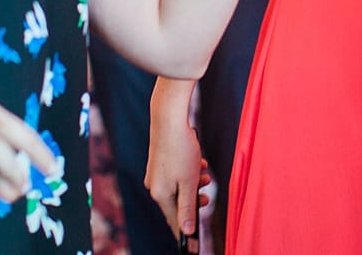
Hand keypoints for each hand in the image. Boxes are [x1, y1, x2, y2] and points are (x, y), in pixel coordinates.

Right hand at [145, 118, 208, 249]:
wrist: (169, 119)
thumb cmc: (180, 150)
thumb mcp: (189, 182)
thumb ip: (188, 208)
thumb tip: (186, 231)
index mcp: (160, 194)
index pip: (174, 221)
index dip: (186, 232)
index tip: (195, 245)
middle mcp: (154, 186)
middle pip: (177, 203)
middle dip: (195, 199)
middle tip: (207, 196)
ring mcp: (155, 174)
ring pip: (179, 186)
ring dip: (194, 183)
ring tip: (205, 173)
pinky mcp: (159, 162)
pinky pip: (176, 175)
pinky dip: (189, 172)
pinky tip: (199, 162)